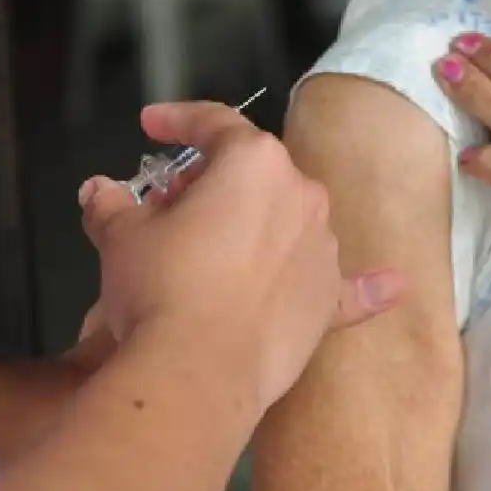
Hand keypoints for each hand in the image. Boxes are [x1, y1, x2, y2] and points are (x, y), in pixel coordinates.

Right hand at [79, 101, 406, 412]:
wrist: (197, 370)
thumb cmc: (163, 293)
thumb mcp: (122, 238)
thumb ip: (113, 206)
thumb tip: (98, 194)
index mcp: (253, 162)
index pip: (213, 123)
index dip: (177, 120)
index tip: (155, 124)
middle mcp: (299, 194)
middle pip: (252, 174)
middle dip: (209, 184)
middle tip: (165, 208)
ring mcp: (320, 247)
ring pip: (287, 221)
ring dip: (254, 227)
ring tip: (204, 256)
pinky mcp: (327, 300)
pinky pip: (348, 287)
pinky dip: (363, 286)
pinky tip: (392, 285)